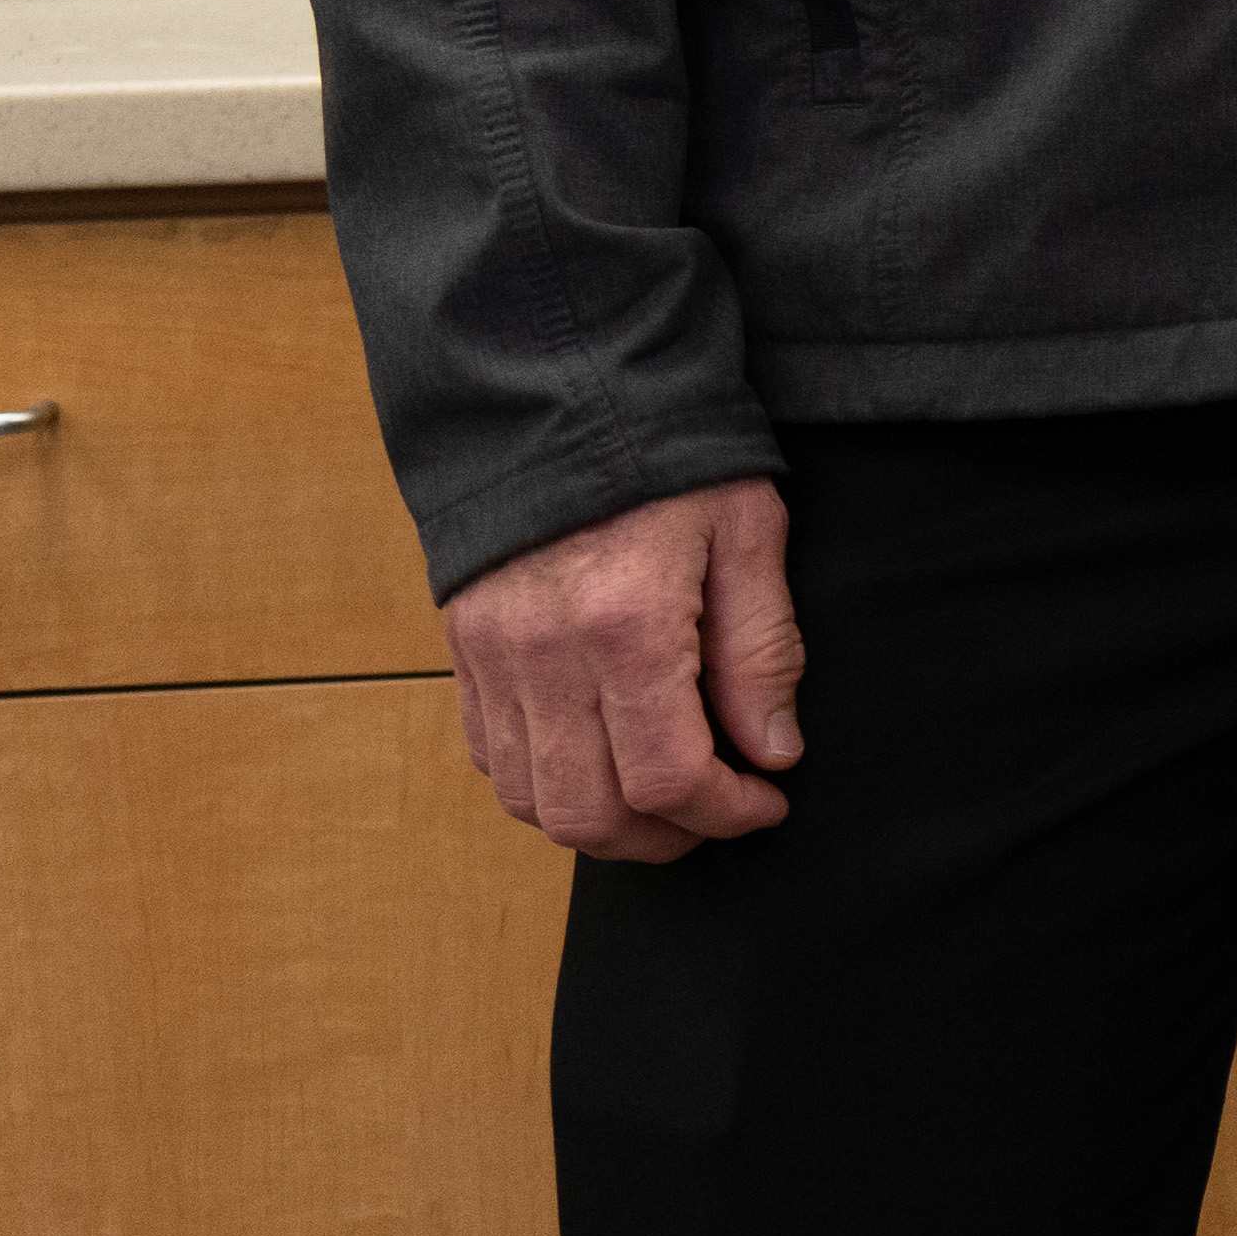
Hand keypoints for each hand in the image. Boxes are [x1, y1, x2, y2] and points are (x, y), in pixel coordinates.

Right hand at [446, 476, 805, 859]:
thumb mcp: (747, 535)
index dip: (726, 813)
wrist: (561, 396)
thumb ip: (762, 651)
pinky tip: (600, 762)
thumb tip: (773, 751)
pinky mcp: (463, 654)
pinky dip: (545, 785)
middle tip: (717, 815)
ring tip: (663, 803)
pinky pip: (492, 758)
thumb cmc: (668, 460)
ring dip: (602, 825)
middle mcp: (544, 656)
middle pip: (589, 813)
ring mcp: (490, 660)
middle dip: (665, 839)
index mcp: (625, 627)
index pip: (668, 779)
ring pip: (530, 801)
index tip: (767, 802)